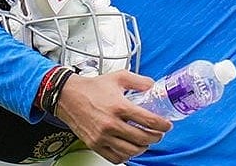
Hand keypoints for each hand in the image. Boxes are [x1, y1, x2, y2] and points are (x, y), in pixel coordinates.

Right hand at [53, 70, 172, 163]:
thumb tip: (152, 86)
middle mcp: (111, 124)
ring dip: (142, 148)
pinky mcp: (95, 144)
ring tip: (146, 142)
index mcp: (119, 106)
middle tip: (159, 134)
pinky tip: (130, 149)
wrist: (68, 96)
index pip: (149, 121)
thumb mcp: (118, 77)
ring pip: (130, 151)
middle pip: (142, 138)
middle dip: (155, 137)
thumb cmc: (92, 87)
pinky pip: (115, 158)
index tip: (167, 125)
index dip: (162, 125)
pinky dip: (126, 156)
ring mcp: (102, 136)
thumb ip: (138, 81)